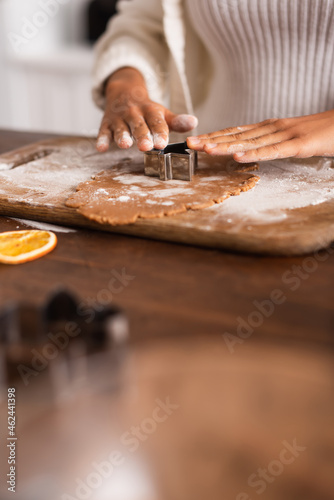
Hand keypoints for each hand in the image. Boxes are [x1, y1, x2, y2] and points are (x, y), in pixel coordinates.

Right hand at [96, 67, 197, 152]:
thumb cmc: (146, 110)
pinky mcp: (106, 123)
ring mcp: (119, 118)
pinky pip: (103, 131)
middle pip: (139, 126)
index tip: (163, 143)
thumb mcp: (162, 113)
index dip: (160, 133)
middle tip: (146, 147)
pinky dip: (102, 139)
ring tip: (125, 145)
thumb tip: (194, 122)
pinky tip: (101, 148)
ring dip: (122, 136)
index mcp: (151, 111)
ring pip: (121, 128)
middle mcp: (135, 113)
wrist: (123, 91)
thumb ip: (176, 121)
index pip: (157, 122)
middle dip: (142, 136)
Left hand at [187, 110, 333, 161]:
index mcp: (271, 127)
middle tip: (190, 144)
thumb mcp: (292, 138)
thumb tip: (254, 150)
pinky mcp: (299, 145)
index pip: (237, 132)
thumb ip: (273, 143)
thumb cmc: (322, 133)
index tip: (197, 141)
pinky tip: (238, 157)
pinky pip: (273, 151)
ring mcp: (286, 135)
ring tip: (205, 149)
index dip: (215, 136)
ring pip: (251, 142)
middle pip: (238, 135)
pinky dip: (254, 154)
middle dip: (212, 139)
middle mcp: (274, 128)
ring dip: (226, 146)